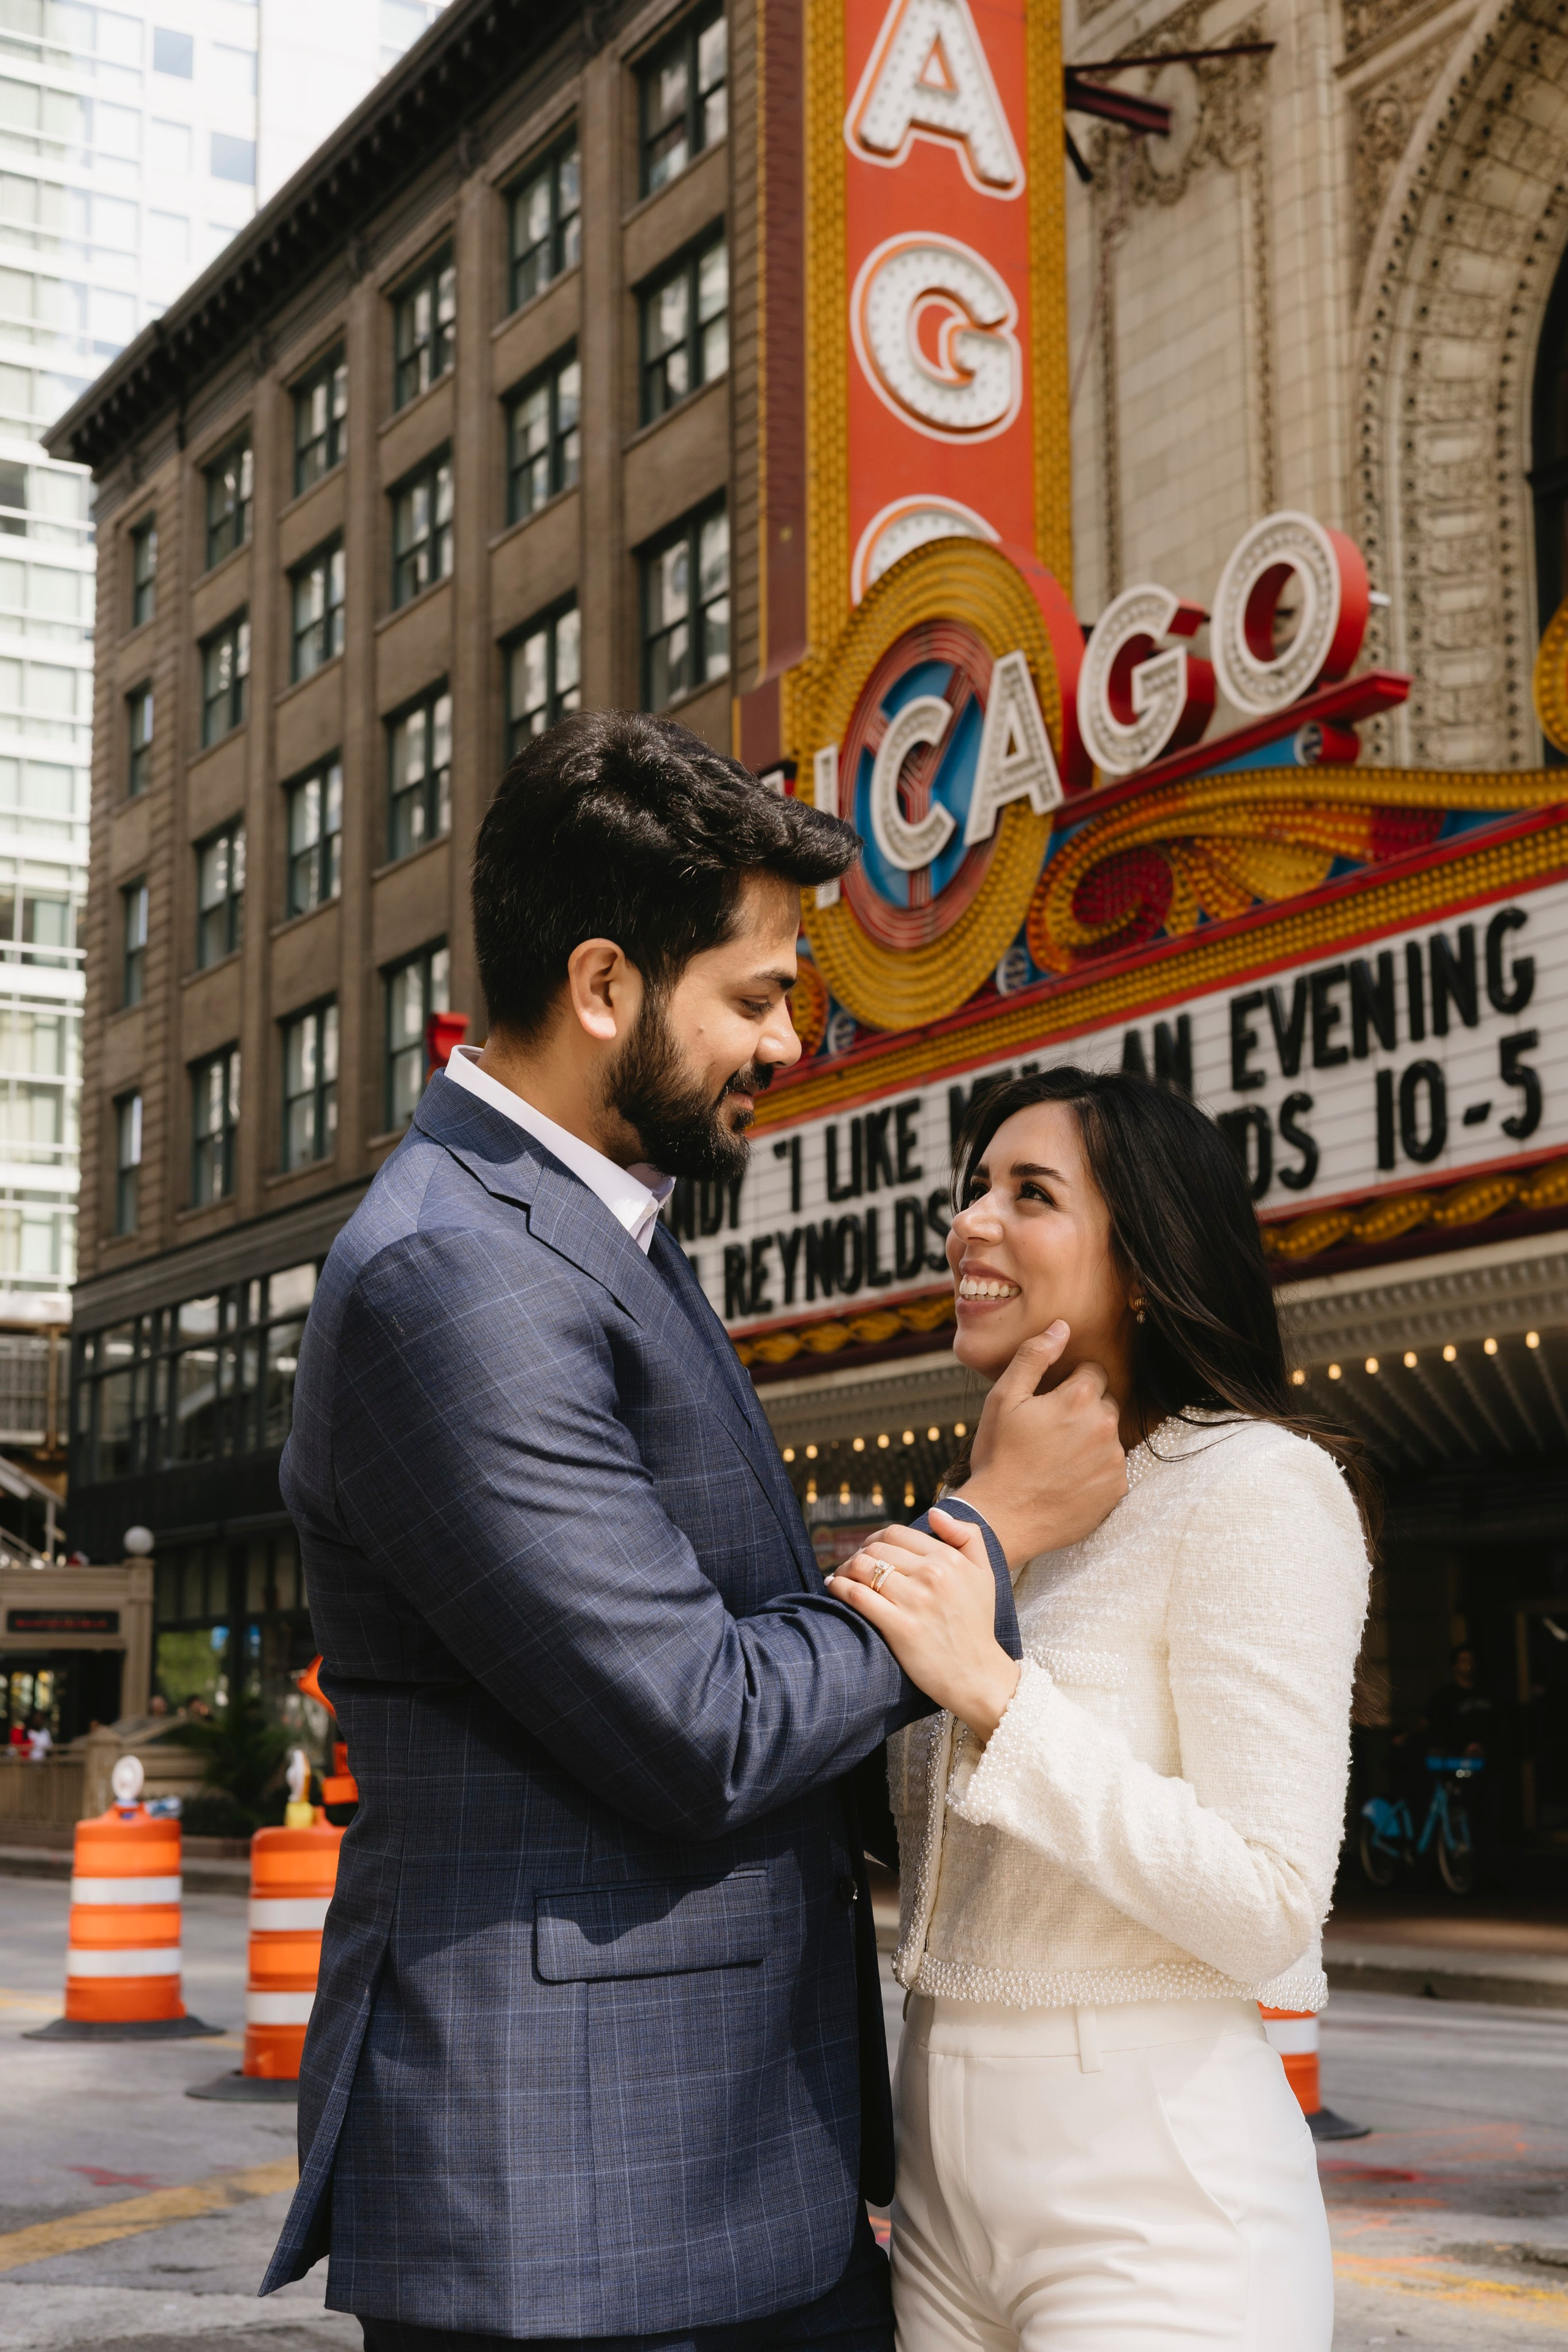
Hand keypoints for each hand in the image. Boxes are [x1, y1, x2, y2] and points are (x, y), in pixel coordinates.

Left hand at [827, 1509, 1020, 1741]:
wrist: (977, 1675)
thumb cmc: (977, 1623)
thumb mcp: (984, 1573)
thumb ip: (967, 1535)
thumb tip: (934, 1512)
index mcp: (949, 1559)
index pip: (896, 1534)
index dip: (876, 1539)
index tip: (869, 1551)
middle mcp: (932, 1575)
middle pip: (876, 1549)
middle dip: (858, 1554)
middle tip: (851, 1566)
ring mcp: (915, 1601)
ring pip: (863, 1568)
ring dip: (844, 1568)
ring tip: (840, 1576)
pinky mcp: (899, 1628)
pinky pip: (857, 1596)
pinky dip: (838, 1587)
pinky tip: (833, 1587)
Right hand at [955, 1322, 1126, 1564]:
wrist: (1001, 1519)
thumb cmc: (998, 1457)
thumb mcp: (1003, 1399)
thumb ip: (1035, 1356)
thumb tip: (1062, 1327)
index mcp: (1080, 1397)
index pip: (1093, 1372)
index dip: (1069, 1383)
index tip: (1049, 1404)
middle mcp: (1105, 1425)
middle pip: (1104, 1402)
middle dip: (1082, 1409)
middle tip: (1049, 1432)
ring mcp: (1114, 1459)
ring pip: (1108, 1435)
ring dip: (1089, 1440)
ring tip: (1055, 1458)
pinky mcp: (1117, 1488)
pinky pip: (1112, 1466)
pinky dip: (1094, 1469)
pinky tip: (1067, 1479)